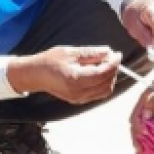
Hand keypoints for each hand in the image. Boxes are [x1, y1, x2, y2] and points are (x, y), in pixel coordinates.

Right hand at [7, 45, 121, 103]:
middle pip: (106, 83)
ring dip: (109, 77)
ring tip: (105, 63)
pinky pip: (98, 94)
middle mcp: (78, 92)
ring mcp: (78, 99)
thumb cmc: (50, 61)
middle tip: (111, 56)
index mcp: (76, 79)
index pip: (102, 73)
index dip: (113, 63)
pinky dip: (103, 84)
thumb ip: (91, 53)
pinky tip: (99, 72)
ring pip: (104, 91)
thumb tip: (108, 52)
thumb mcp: (70, 52)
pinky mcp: (78, 101)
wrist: (36, 74)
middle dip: (112, 69)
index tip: (117, 54)